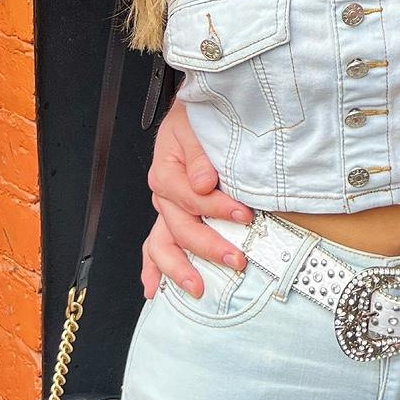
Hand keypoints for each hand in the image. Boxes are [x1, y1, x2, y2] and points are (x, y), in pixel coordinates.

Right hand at [141, 99, 254, 299]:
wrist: (194, 110)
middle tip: (236, 259)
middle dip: (209, 247)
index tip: (245, 215)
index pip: (193, 198)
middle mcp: (163, 193)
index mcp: (167, 171)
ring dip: (179, 269)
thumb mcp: (196, 127)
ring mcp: (166, 206)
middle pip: (181, 227)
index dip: (219, 209)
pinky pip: (154, 244)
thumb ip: (199, 156)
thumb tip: (204, 183)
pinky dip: (153, 268)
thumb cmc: (198, 117)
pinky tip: (154, 289)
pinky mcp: (172, 213)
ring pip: (163, 244)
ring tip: (198, 288)